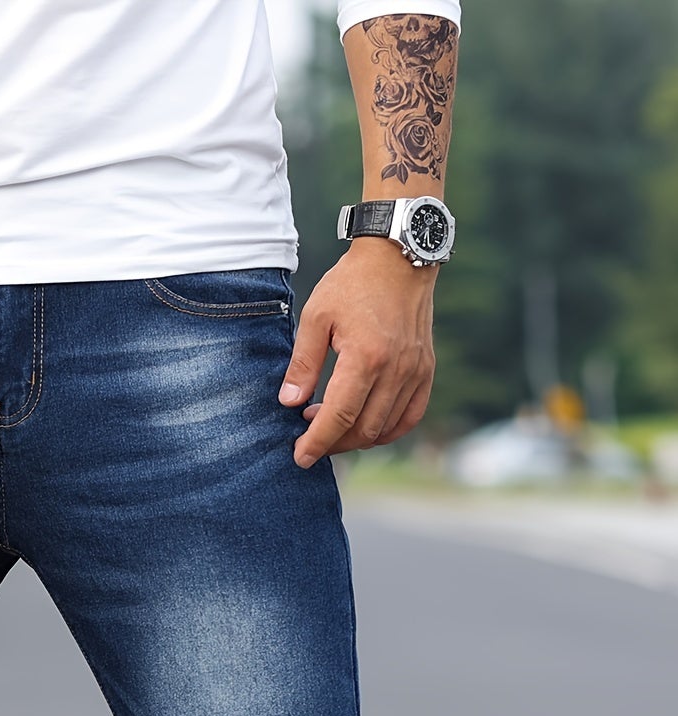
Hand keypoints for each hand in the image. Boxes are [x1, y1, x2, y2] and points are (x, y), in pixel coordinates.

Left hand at [278, 239, 436, 468]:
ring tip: (331, 424)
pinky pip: (410, 417)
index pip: (339, 417)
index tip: (300, 457)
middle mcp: (396, 369)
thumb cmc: (352, 284)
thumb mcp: (315, 317)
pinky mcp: (426, 370)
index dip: (317, 443)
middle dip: (333, 443)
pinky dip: (387, 430)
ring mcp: (415, 371)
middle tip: (310, 436)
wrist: (398, 258)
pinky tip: (365, 426)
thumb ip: (303, 364)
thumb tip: (289, 404)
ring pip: (385, 428)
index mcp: (365, 357)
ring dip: (356, 438)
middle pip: (363, 430)